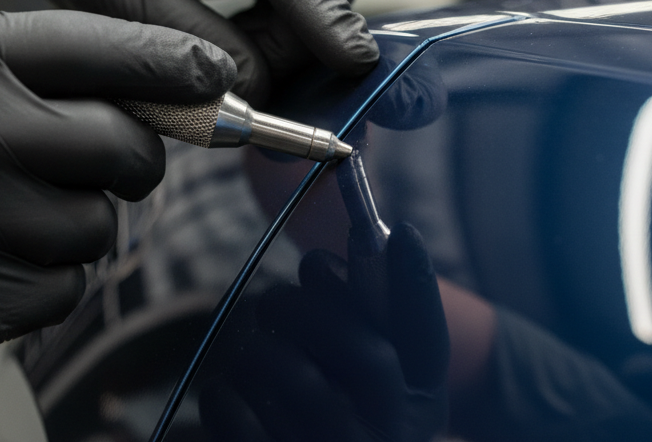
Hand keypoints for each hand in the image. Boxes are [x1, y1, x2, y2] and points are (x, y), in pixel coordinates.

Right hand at [0, 11, 234, 403]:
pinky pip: (55, 293)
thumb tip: (127, 91)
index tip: (214, 74)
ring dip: (69, 228)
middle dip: (132, 158)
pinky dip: (37, 285)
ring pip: (91, 227)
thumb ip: (1, 75)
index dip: (165, 61)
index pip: (87, 45)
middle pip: (117, 142)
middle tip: (109, 165)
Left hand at [199, 224, 448, 441]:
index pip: (427, 338)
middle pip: (351, 344)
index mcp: (416, 403)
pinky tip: (241, 399)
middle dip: (299, 305)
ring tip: (259, 360)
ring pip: (273, 365)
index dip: (418, 283)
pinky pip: (228, 404)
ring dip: (254, 349)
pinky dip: (224, 393)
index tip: (403, 230)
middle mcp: (383, 433)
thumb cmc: (337, 409)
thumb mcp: (376, 377)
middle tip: (275, 301)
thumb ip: (366, 317)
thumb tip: (322, 263)